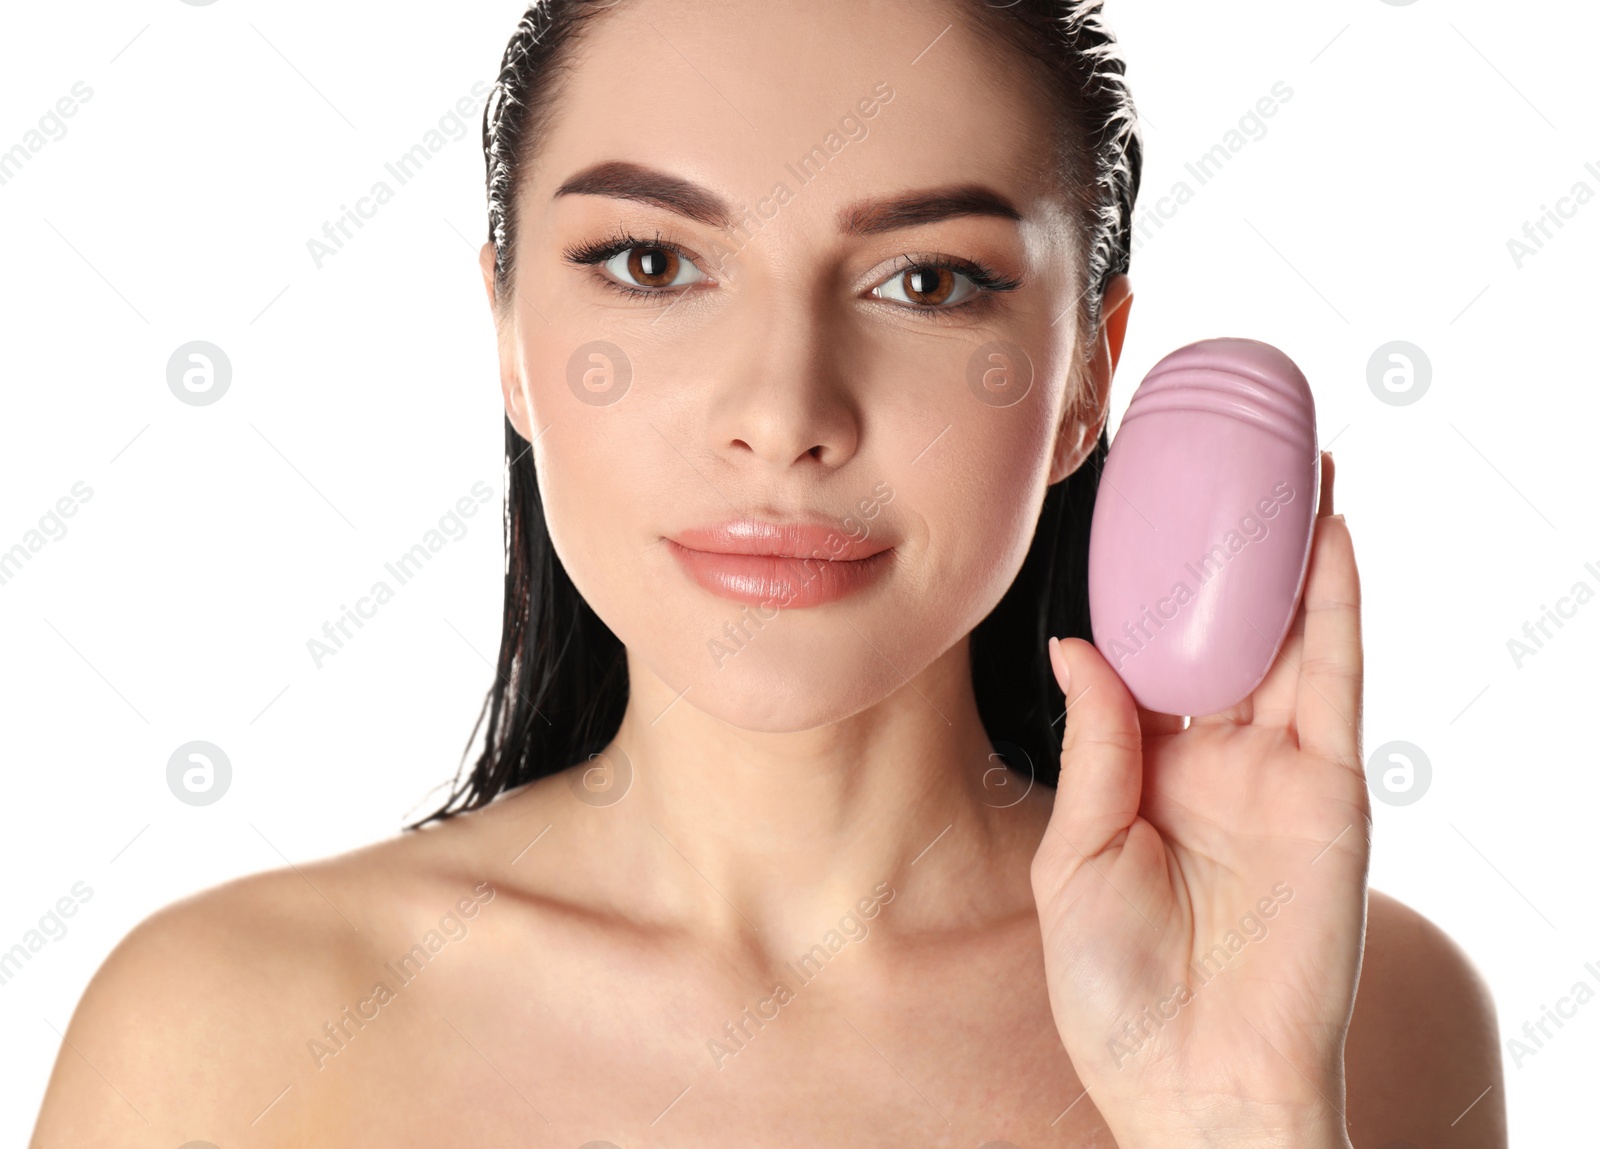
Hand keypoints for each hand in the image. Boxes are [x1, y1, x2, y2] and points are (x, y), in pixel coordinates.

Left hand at [1031, 452, 1367, 1148]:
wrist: (1191, 1082)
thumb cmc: (1118, 991)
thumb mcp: (1077, 854)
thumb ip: (1094, 744)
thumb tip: (1080, 646)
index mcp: (1144, 772)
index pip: (1147, 654)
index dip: (1144, 587)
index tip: (1132, 511)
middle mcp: (1214, 759)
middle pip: (1224, 628)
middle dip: (1226, 550)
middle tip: (1222, 457)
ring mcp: (1276, 769)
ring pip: (1287, 635)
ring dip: (1290, 550)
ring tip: (1286, 460)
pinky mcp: (1328, 789)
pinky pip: (1336, 680)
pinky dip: (1336, 605)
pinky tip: (1327, 534)